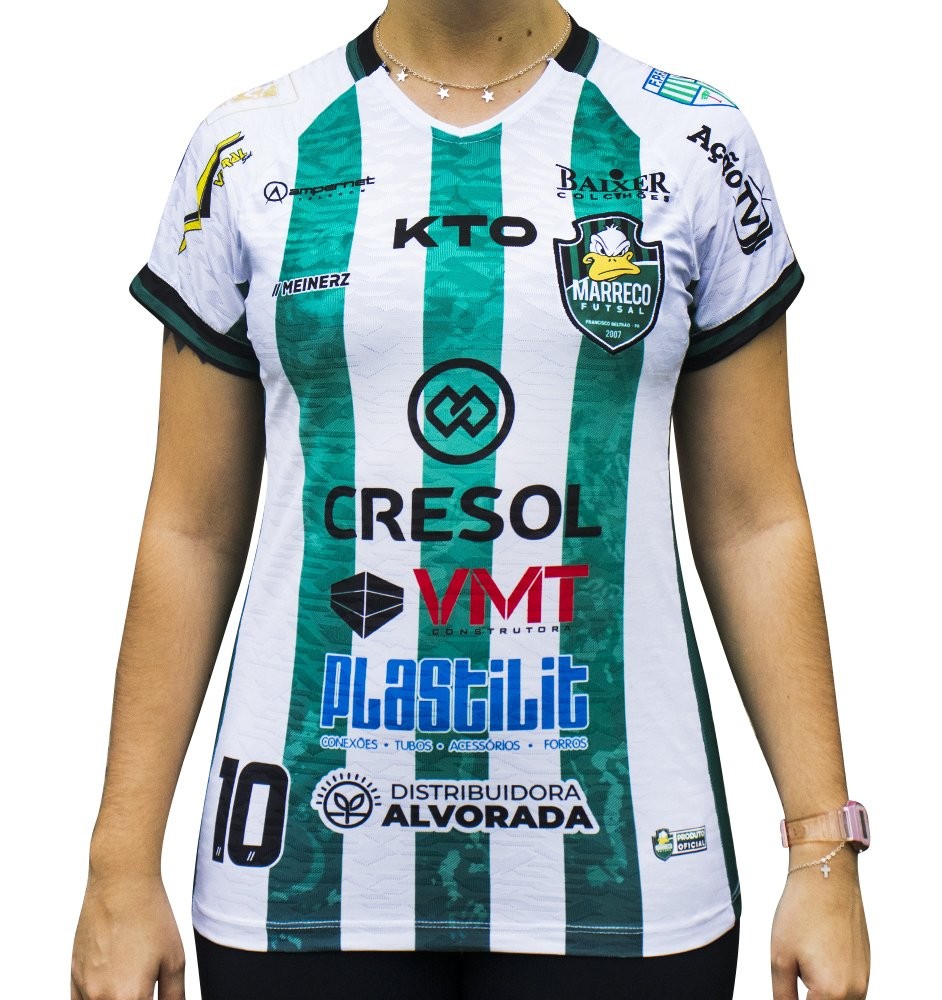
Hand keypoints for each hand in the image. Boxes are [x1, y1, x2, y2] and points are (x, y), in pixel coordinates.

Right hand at [71, 873, 185, 999]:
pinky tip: (111, 988)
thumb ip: (174, 996)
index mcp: (130, 997)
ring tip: (129, 982)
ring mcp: (84, 988)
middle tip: (145, 987)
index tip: (153, 995)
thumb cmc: (150, 917)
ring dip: (115, 999)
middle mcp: (102, 998)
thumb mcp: (174, 959)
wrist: (121, 884)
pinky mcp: (74, 976)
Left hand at [770, 844, 868, 999]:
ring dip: (820, 995)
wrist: (827, 876)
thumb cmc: (801, 912)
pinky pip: (848, 991)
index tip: (786, 988)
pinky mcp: (865, 968)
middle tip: (794, 975)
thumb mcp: (780, 957)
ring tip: (803, 967)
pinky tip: (815, 963)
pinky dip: (831, 987)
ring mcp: (864, 980)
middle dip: (808, 998)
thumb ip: (782, 995)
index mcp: (832, 993)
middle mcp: (855, 992)